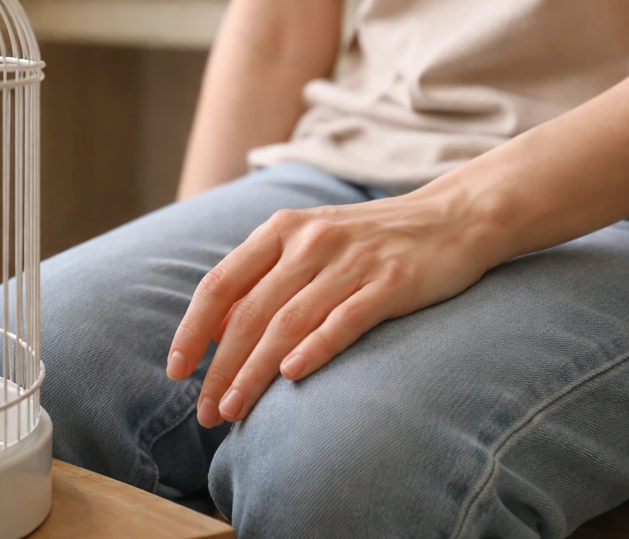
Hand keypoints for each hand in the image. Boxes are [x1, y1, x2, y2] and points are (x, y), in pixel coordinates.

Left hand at [165, 192, 492, 427]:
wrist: (452, 217)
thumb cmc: (367, 240)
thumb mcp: (307, 244)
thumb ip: (261, 279)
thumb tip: (214, 331)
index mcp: (280, 230)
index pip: (220, 284)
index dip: (193, 329)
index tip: (176, 371)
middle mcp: (309, 242)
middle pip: (249, 313)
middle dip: (221, 367)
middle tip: (206, 412)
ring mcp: (350, 261)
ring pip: (288, 323)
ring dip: (255, 372)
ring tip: (234, 409)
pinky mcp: (391, 283)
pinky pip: (344, 319)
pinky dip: (315, 348)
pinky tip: (291, 376)